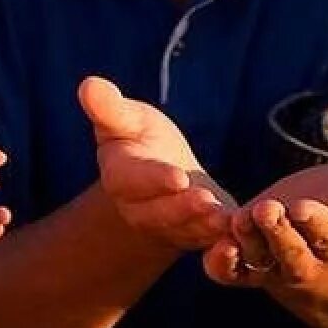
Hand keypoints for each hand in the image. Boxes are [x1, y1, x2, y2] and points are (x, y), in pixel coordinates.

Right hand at [80, 76, 233, 248]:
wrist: (161, 176)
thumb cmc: (141, 139)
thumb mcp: (127, 119)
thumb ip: (110, 108)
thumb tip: (87, 85)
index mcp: (120, 177)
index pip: (133, 181)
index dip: (155, 180)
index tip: (178, 177)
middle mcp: (140, 210)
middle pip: (160, 213)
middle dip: (183, 208)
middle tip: (206, 201)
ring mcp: (167, 228)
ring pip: (185, 230)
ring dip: (204, 225)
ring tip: (224, 217)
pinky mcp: (195, 237)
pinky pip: (207, 242)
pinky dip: (223, 239)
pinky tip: (240, 229)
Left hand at [203, 146, 327, 287]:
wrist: (311, 242)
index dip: (315, 222)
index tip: (303, 206)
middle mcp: (304, 259)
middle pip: (292, 253)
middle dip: (278, 234)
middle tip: (266, 209)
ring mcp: (272, 266)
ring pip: (259, 261)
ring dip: (247, 243)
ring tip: (239, 219)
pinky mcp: (245, 266)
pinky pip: (232, 274)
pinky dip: (221, 266)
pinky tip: (211, 251)